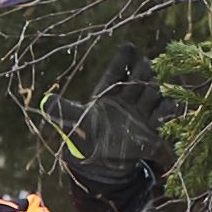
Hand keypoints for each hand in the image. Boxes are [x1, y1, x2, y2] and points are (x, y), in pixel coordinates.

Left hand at [72, 52, 164, 196]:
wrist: (104, 164)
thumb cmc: (86, 139)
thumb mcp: (74, 124)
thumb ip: (62, 111)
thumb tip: (44, 101)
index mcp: (107, 92)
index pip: (116, 71)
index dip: (123, 58)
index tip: (129, 47)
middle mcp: (127, 97)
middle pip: (140, 75)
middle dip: (143, 70)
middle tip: (143, 68)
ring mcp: (141, 110)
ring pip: (153, 90)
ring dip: (153, 88)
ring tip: (150, 88)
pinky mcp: (153, 126)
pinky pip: (166, 111)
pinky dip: (166, 108)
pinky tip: (162, 110)